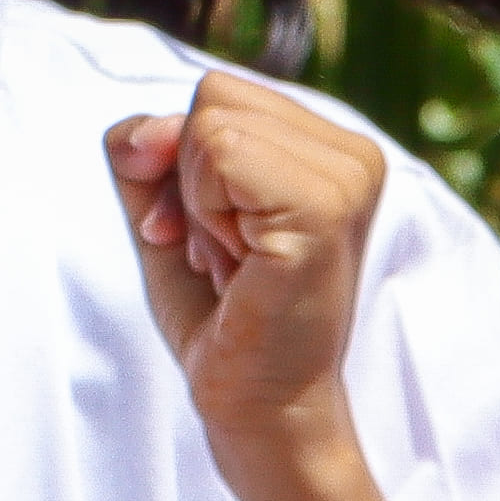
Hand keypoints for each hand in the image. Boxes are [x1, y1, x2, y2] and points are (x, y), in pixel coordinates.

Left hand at [108, 75, 392, 460]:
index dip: (186, 164)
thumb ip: (147, 150)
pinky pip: (220, 154)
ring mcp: (347, 177)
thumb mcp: (167, 211)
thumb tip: (145, 132)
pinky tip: (242, 269)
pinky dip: (206, 216)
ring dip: (199, 207)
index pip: (216, 92)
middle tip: (230, 256)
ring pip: (211, 124)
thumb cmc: (220, 315)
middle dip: (191, 185)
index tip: (216, 237)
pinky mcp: (326, 208)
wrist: (258, 408)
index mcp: (332, 146)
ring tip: (240, 264)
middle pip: (211, 98)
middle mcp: (354, 153)